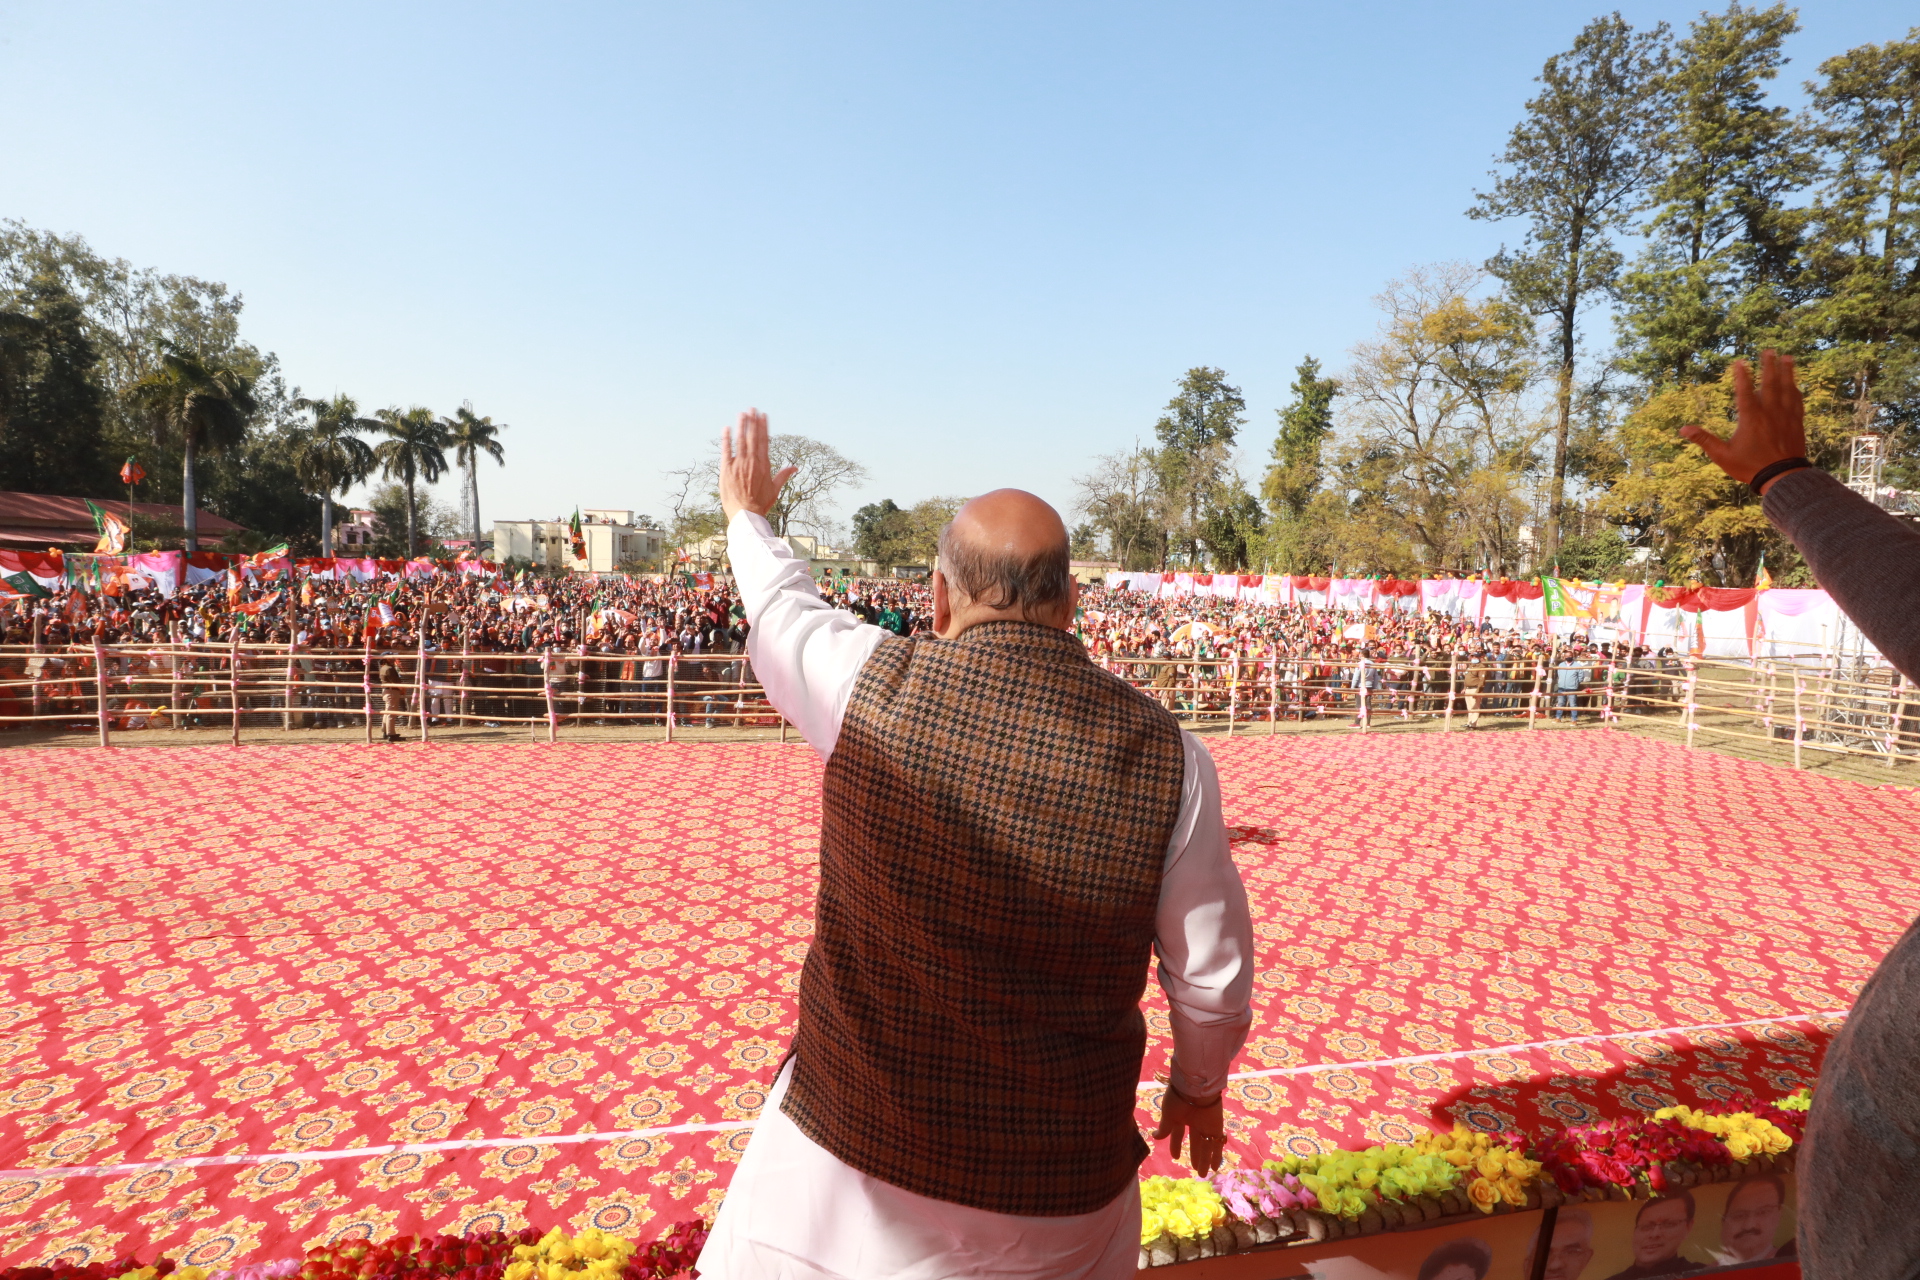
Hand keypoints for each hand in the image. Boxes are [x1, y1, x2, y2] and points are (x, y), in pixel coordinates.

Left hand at [720, 409, 797, 522]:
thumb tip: (795, 467)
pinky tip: (726, 428)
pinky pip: (726, 450)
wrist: (746, 514)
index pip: (764, 441)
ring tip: (742, 413)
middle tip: (752, 408)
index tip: (763, 415)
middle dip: (753, 422)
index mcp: (764, 465)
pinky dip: (726, 439)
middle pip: (753, 437)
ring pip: (740, 441)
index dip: (764, 427)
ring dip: (741, 426)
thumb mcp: (775, 489)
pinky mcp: (727, 469)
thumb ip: (784, 475)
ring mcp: (739, 464)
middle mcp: (752, 462)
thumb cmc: (761, 503)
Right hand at [1153, 1084, 1225, 1175]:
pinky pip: (1217, 1144)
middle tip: (1195, 1170)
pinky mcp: (1216, 1128)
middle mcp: (1194, 1122)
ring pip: (1206, 1147)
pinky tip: (1214, 1167)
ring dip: (1204, 1160)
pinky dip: (1216, 1156)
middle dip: (1195, 1156)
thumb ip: (1165, 1128)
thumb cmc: (1178, 1099)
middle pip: (1195, 1143)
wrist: (1194, 1087)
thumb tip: (1156, 1137)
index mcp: (1180, 1117)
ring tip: (1203, 1174)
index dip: (1176, 1145)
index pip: (1178, 1134)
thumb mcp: (1168, 1115)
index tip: (1175, 1157)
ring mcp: (1206, 1126)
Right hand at [1678, 349, 1805, 490]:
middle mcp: (1770, 413)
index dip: (1742, 375)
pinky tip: (1796, 384)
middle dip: (1769, 366)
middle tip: (1769, 350)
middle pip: (1770, 384)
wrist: (1782, 477)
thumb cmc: (1750, 466)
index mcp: (1751, 418)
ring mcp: (1785, 417)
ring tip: (1787, 357)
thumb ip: (1704, 440)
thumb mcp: (1722, 455)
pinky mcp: (1796, 423)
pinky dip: (1796, 390)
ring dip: (1787, 372)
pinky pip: (1797, 402)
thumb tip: (1683, 430)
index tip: (1740, 362)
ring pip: (1787, 389)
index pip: (1745, 391)